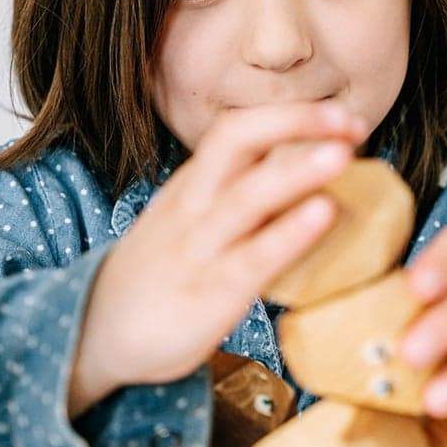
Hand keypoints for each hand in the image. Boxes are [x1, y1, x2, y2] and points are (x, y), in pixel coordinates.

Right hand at [68, 101, 367, 417]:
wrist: (96, 332)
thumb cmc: (163, 273)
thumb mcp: (192, 221)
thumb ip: (238, 196)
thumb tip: (306, 172)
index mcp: (192, 184)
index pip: (236, 130)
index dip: (289, 115)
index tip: (340, 114)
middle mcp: (194, 204)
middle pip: (238, 141)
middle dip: (296, 122)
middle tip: (351, 120)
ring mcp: (199, 247)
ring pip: (246, 195)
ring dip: (297, 170)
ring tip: (343, 154)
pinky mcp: (208, 293)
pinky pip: (252, 257)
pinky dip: (290, 232)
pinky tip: (324, 214)